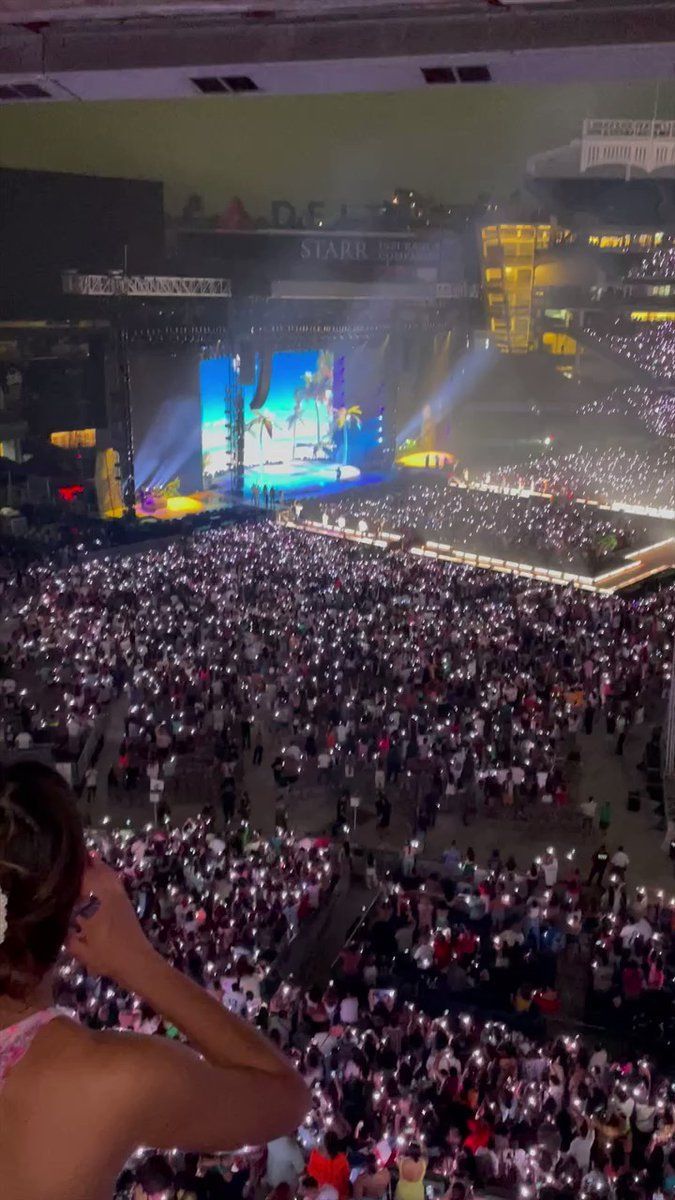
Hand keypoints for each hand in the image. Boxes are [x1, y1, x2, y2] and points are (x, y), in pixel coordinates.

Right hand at [66, 857, 155, 987]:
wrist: (137, 961)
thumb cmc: (107, 958)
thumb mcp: (81, 953)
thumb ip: (69, 939)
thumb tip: (62, 927)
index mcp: (91, 907)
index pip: (81, 881)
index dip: (72, 872)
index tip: (61, 867)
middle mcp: (104, 897)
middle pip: (94, 872)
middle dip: (83, 864)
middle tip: (70, 859)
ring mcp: (117, 896)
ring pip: (106, 873)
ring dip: (96, 865)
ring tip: (86, 858)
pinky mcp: (126, 900)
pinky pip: (115, 880)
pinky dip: (108, 872)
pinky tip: (103, 871)